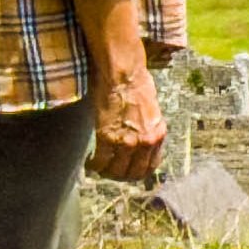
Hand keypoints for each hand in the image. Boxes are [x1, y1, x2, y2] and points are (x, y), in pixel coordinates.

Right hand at [88, 67, 164, 181]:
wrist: (124, 73)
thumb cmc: (136, 82)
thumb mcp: (151, 109)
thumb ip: (147, 127)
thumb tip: (139, 134)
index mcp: (158, 134)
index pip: (150, 166)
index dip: (136, 172)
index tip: (127, 170)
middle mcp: (146, 142)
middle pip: (133, 173)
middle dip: (120, 175)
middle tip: (109, 171)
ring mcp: (128, 142)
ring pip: (115, 172)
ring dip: (105, 172)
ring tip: (98, 167)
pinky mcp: (108, 138)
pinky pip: (100, 162)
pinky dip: (93, 165)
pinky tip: (89, 162)